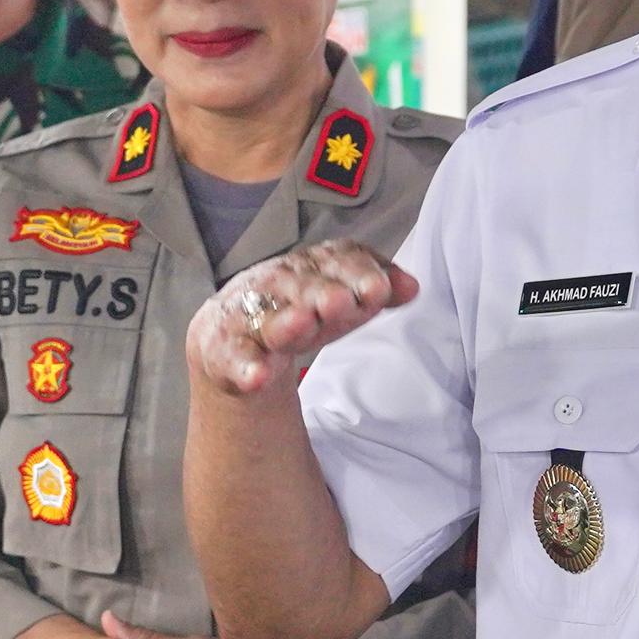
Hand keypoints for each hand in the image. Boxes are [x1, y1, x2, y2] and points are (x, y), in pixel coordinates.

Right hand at [187, 240, 415, 400]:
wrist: (228, 336)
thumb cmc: (297, 312)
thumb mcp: (339, 302)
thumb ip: (374, 290)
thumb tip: (413, 287)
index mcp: (307, 269)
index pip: (333, 260)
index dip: (355, 272)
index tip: (379, 290)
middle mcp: (276, 287)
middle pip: (299, 287)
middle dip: (322, 293)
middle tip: (341, 302)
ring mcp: (248, 320)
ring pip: (266, 320)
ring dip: (285, 322)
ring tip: (302, 324)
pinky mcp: (224, 354)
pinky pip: (234, 361)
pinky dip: (246, 369)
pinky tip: (258, 378)